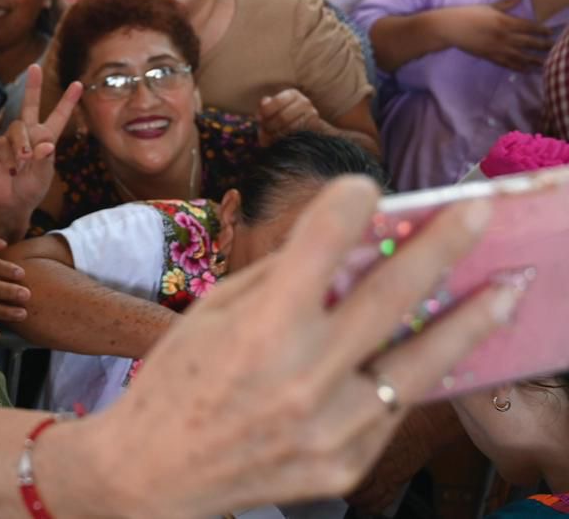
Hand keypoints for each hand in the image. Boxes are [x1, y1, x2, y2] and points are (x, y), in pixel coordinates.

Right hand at [0, 64, 81, 226]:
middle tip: (34, 67)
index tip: (78, 84)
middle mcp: (28, 134)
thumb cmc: (30, 191)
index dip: (67, 101)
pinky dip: (10, 153)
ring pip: (18, 127)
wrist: (7, 203)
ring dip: (23, 143)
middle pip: (30, 105)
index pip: (58, 117)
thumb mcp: (43, 176)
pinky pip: (3, 140)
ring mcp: (11, 139)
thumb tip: (46, 144)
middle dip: (32, 86)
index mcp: (45, 139)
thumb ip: (45, 159)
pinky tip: (11, 167)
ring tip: (24, 161)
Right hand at [87, 178, 522, 515]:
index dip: (347, 206)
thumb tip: (343, 245)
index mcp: (257, 331)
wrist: (156, 474)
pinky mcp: (344, 466)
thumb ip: (280, 280)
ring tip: (504, 290)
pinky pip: (391, 409)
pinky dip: (413, 374)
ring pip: (418, 363)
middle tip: (477, 213)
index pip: (317, 247)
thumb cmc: (176, 383)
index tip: (367, 186)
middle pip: (389, 298)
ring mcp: (329, 428)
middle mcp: (300, 378)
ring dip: (468, 321)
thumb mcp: (211, 316)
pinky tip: (437, 350)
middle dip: (440, 247)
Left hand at [257, 87, 322, 144]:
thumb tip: (263, 103)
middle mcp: (305, 102)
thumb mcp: (272, 109)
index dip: (265, 112)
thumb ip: (265, 106)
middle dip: (269, 126)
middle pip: (282, 117)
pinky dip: (286, 140)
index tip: (259, 119)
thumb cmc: (283, 115)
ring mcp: (312, 115)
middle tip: (264, 131)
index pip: (277, 101)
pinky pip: (297, 136)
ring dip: (276, 135)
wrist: (304, 125)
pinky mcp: (315, 128)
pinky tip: (280, 141)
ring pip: (290, 128)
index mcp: (293, 94)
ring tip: (269, 137)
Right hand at [442, 0, 553, 71]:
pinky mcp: (490, 56)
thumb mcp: (488, 6)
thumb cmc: (468, 14)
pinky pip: (508, 63)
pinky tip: (527, 70)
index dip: (542, 30)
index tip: (550, 33)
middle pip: (529, 42)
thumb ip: (506, 4)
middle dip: (543, 46)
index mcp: (505, 21)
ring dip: (535, 60)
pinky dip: (519, 67)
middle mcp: (504, 36)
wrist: (450, 28)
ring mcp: (497, 48)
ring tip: (546, 63)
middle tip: (554, 48)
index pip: (529, 26)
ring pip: (521, 56)